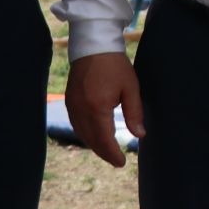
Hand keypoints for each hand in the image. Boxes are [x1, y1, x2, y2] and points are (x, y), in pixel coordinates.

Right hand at [64, 51, 146, 168]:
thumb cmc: (115, 65)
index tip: (122, 162)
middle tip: (116, 160)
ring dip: (94, 144)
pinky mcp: (69, 100)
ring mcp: (72, 105)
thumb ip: (134, 113)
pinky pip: (76, 124)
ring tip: (107, 151)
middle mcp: (81, 109)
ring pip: (81, 134)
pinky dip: (85, 134)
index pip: (104, 139)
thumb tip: (139, 135)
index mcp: (98, 107)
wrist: (93, 45)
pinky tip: (94, 136)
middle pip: (91, 140)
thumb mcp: (130, 87)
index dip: (113, 153)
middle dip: (104, 153)